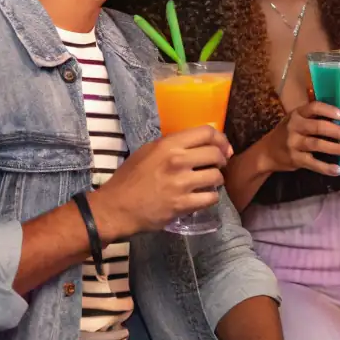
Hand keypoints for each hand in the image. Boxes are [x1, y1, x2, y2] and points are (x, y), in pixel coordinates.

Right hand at [91, 126, 232, 238]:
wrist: (116, 207)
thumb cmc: (129, 178)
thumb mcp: (147, 151)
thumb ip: (171, 145)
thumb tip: (195, 144)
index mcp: (168, 144)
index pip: (206, 132)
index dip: (220, 139)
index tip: (223, 147)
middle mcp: (177, 161)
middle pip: (216, 154)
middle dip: (221, 159)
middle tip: (218, 165)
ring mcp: (181, 184)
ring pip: (217, 177)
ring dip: (217, 180)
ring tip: (209, 182)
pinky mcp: (183, 205)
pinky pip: (211, 198)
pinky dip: (211, 197)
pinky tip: (204, 197)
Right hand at [262, 102, 339, 176]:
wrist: (267, 152)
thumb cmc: (286, 133)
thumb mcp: (295, 120)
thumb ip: (312, 117)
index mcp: (297, 114)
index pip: (314, 108)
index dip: (330, 110)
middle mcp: (294, 127)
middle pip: (319, 127)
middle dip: (339, 132)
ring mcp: (294, 144)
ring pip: (318, 145)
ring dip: (337, 149)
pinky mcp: (295, 159)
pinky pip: (314, 163)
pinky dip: (328, 168)